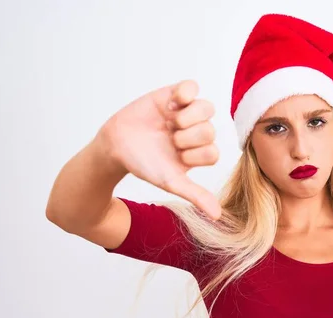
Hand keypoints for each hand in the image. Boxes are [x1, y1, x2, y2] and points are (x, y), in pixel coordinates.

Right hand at [96, 80, 221, 219]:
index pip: (213, 152)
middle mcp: (196, 132)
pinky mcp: (173, 95)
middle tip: (170, 139)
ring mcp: (186, 113)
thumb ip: (195, 195)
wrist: (115, 146)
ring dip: (189, 117)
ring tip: (170, 122)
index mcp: (199, 153)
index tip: (176, 158)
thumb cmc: (144, 165)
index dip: (195, 156)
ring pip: (206, 107)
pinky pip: (192, 86)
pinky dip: (186, 93)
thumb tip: (217, 216)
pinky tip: (172, 103)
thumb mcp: (170, 182)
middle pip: (210, 130)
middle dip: (189, 138)